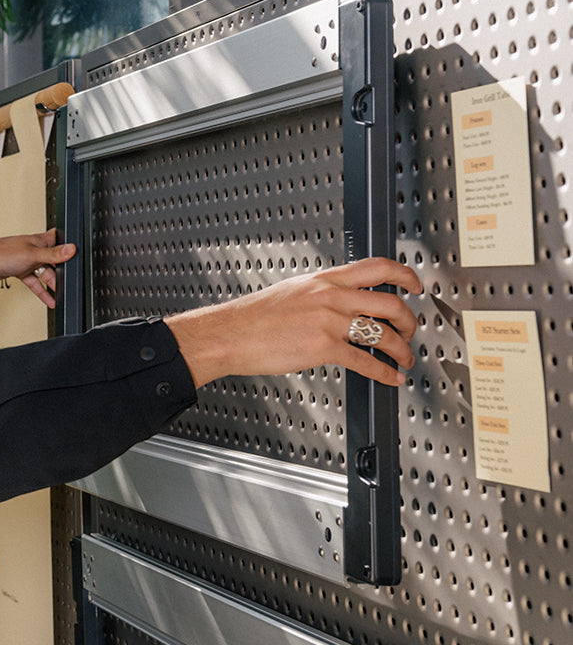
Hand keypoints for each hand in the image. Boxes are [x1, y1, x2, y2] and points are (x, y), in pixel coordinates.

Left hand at [0, 229, 76, 307]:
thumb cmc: (0, 253)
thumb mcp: (33, 255)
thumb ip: (53, 254)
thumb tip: (71, 249)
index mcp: (39, 240)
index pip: (59, 240)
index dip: (68, 246)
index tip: (78, 256)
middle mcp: (34, 249)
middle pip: (54, 260)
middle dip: (62, 271)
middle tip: (70, 283)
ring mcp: (26, 260)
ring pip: (44, 273)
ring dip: (51, 284)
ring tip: (61, 296)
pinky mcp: (19, 270)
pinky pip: (34, 282)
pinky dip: (40, 290)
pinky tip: (48, 299)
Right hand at [164, 257, 423, 387]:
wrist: (229, 334)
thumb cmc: (252, 318)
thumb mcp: (291, 292)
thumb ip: (320, 295)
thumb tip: (339, 303)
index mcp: (324, 280)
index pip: (377, 267)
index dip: (405, 275)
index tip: (415, 285)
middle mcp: (331, 297)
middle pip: (390, 302)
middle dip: (410, 320)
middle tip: (411, 330)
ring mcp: (329, 322)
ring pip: (384, 333)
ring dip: (402, 349)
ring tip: (404, 358)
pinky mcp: (323, 348)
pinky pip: (366, 361)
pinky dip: (384, 372)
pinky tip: (389, 377)